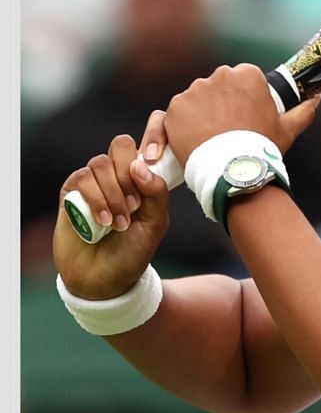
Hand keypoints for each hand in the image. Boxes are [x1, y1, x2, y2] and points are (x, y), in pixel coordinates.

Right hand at [53, 111, 171, 299]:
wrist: (105, 278)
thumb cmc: (134, 250)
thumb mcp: (155, 224)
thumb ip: (156, 193)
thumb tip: (141, 164)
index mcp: (143, 177)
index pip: (149, 137)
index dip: (155, 134)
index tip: (156, 157)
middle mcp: (118, 174)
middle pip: (121, 146)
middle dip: (129, 174)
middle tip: (136, 204)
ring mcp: (94, 181)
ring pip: (101, 164)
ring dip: (114, 195)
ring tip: (120, 223)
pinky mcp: (72, 191)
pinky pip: (82, 179)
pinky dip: (96, 200)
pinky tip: (103, 222)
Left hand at [162, 63, 320, 163]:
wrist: (232, 170)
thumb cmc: (262, 147)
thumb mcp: (288, 129)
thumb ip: (303, 111)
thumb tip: (316, 99)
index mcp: (247, 75)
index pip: (244, 78)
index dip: (246, 96)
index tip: (247, 114)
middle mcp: (219, 76)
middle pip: (220, 86)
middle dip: (223, 102)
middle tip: (231, 128)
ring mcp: (194, 91)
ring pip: (199, 98)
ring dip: (204, 113)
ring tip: (214, 137)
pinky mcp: (176, 107)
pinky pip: (180, 113)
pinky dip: (186, 124)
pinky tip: (198, 140)